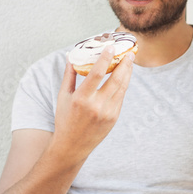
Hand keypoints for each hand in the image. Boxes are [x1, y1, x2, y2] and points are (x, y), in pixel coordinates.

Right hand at [52, 46, 132, 160]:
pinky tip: (124, 77)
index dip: (106, 59)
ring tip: (130, 62)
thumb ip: (68, 76)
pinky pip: (120, 97)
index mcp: (81, 99)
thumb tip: (70, 57)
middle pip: (116, 80)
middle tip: (130, 53)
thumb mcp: (62, 97)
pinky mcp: (114, 118)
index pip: (96, 74)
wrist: (72, 145)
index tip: (112, 48)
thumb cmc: (65, 119)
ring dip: (127, 73)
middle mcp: (96, 105)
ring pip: (122, 88)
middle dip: (125, 64)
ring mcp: (108, 112)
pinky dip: (123, 85)